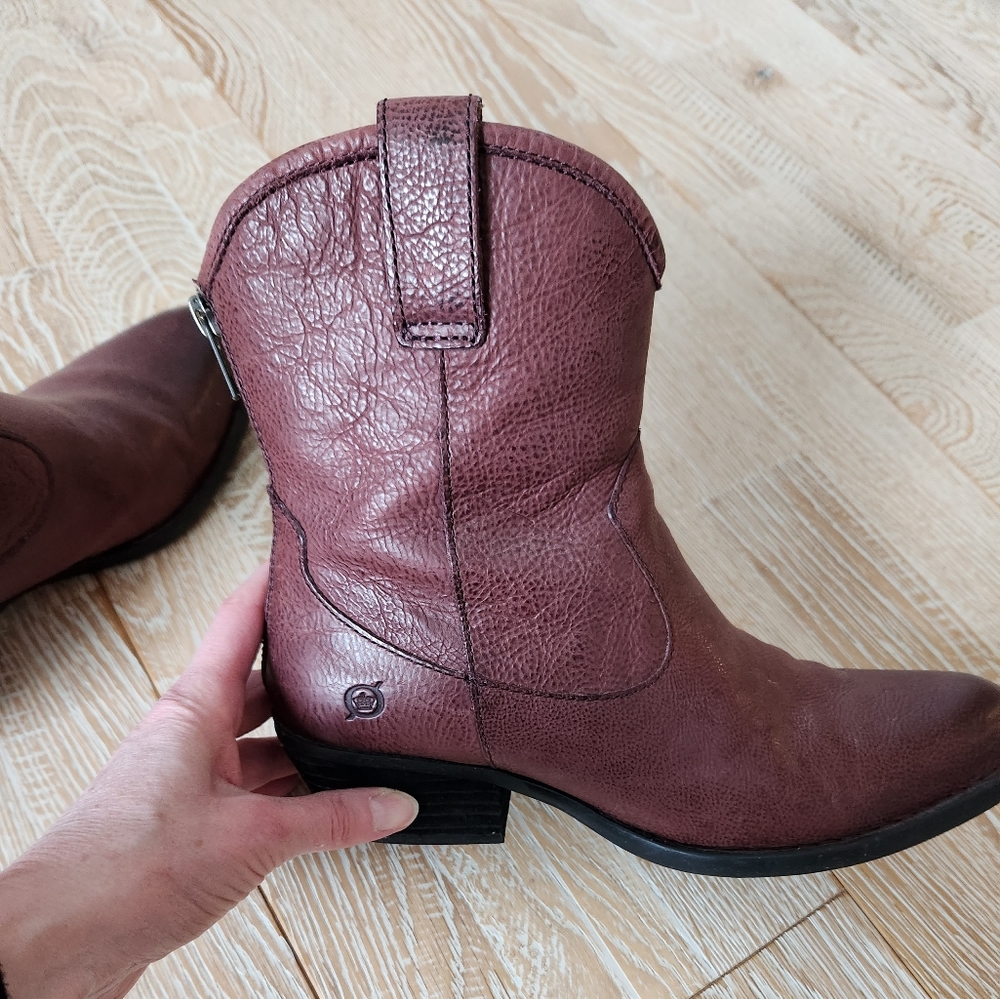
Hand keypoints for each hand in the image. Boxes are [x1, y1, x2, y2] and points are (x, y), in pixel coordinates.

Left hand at [0, 565, 416, 998]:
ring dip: (296, 744)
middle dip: (301, 672)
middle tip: (347, 654)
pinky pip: (248, 789)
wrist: (61, 939)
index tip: (301, 560)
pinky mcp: (187, 823)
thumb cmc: (125, 869)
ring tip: (348, 737)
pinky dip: (284, 791)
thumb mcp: (254, 834)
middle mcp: (190, 735)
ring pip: (255, 742)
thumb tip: (391, 805)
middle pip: (256, 683)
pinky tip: (316, 804)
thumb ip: (331, 818)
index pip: (239, 621)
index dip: (271, 585)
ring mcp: (187, 779)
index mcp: (196, 709)